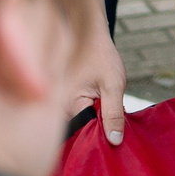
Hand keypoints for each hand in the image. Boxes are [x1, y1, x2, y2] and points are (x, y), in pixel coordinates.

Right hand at [70, 29, 127, 145]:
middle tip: (111, 108)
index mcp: (68, 105)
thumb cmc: (100, 55)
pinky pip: (77, 113)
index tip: (116, 131)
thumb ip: (114, 113)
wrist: (86, 34)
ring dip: (94, 118)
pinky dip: (89, 110)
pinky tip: (97, 97)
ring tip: (103, 99)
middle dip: (99, 127)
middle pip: (81, 130)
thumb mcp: (113, 84)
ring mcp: (59, 103)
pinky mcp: (63, 99)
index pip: (86, 133)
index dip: (102, 135)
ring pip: (80, 122)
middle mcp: (58, 107)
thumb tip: (115, 141)